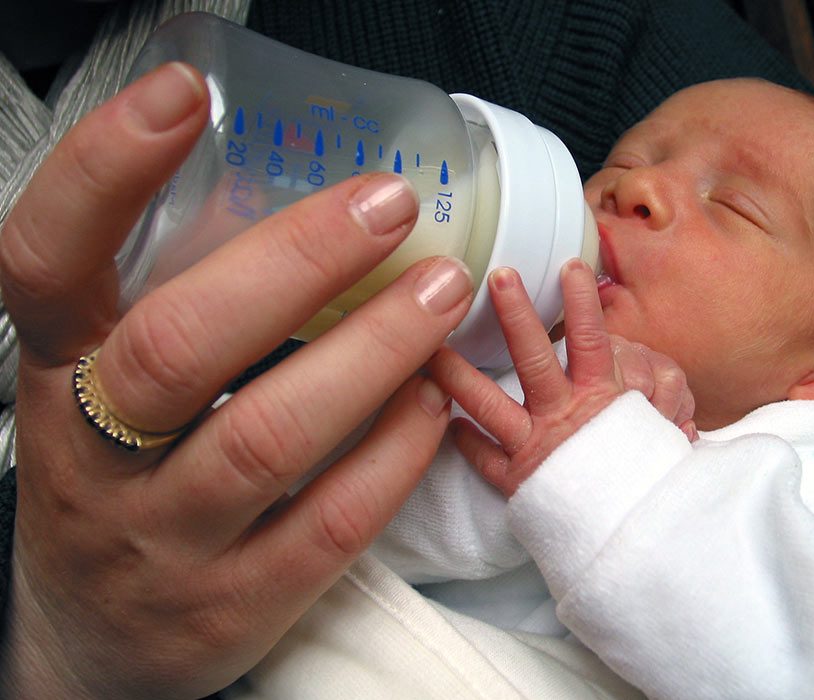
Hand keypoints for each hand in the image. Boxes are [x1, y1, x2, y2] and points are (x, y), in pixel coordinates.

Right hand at [0, 63, 471, 697]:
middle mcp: (94, 456)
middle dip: (292, 262)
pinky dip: (393, 452)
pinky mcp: (233, 605)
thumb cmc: (118, 477)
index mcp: (56, 374)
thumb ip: (175, 304)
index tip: (182, 95)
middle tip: (388, 205)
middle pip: (177, 347)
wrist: (92, 642)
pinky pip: (326, 523)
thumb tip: (306, 204)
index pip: (46, 260)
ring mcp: (163, 539)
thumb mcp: (106, 387)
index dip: (103, 171)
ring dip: (369, 352)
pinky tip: (434, 399)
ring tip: (440, 290)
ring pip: (265, 438)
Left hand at [428, 260, 694, 497]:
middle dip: (515, 316)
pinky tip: (444, 424)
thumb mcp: (664, 431)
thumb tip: (661, 382)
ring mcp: (537, 447)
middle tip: (496, 277)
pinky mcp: (520, 479)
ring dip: (461, 375)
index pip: (594, 341)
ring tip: (433, 346)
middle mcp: (566, 416)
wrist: (641, 533)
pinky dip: (464, 442)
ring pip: (491, 404)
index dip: (582, 304)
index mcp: (605, 400)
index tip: (569, 267)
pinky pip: (484, 459)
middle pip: (536, 358)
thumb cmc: (651, 477)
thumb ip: (662, 403)